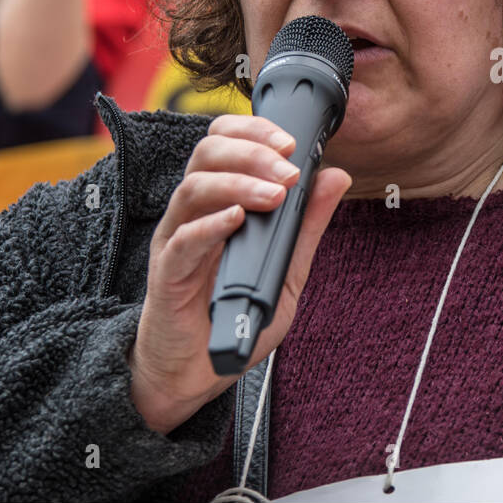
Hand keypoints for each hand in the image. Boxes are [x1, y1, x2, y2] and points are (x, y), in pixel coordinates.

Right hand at [129, 114, 351, 434]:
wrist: (196, 371)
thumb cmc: (234, 315)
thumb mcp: (285, 267)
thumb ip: (306, 224)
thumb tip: (336, 176)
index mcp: (218, 202)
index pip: (225, 142)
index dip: (254, 131)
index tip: (291, 143)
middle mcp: (193, 214)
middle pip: (207, 154)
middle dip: (252, 152)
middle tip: (289, 172)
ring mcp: (176, 241)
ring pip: (193, 188)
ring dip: (238, 184)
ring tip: (274, 197)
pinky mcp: (166, 275)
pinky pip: (181, 240)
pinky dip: (210, 225)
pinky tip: (236, 221)